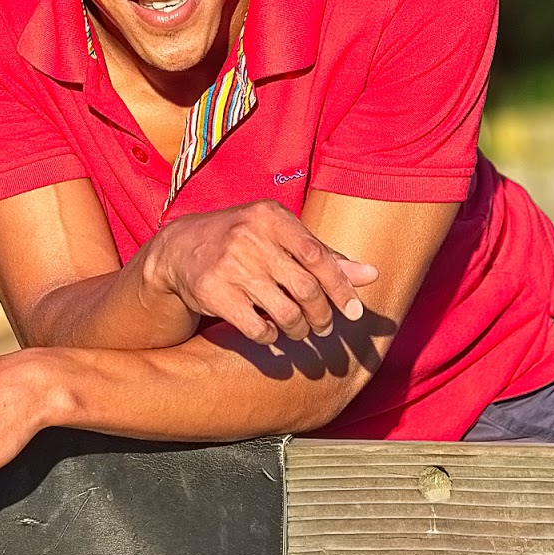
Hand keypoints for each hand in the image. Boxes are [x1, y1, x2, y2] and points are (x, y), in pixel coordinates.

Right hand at [142, 200, 378, 344]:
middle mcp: (250, 237)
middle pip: (305, 288)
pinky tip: (270, 333)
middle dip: (322, 314)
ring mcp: (229, 266)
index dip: (341, 287)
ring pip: (285, 312)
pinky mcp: (212, 293)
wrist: (180, 248)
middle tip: (325, 327)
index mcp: (271, 217)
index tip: (355, 312)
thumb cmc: (243, 240)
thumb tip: (372, 274)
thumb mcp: (280, 236)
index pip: (317, 255)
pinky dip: (271, 337)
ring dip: (299, 329)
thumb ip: (324, 255)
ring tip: (300, 330)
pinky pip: (256, 328)